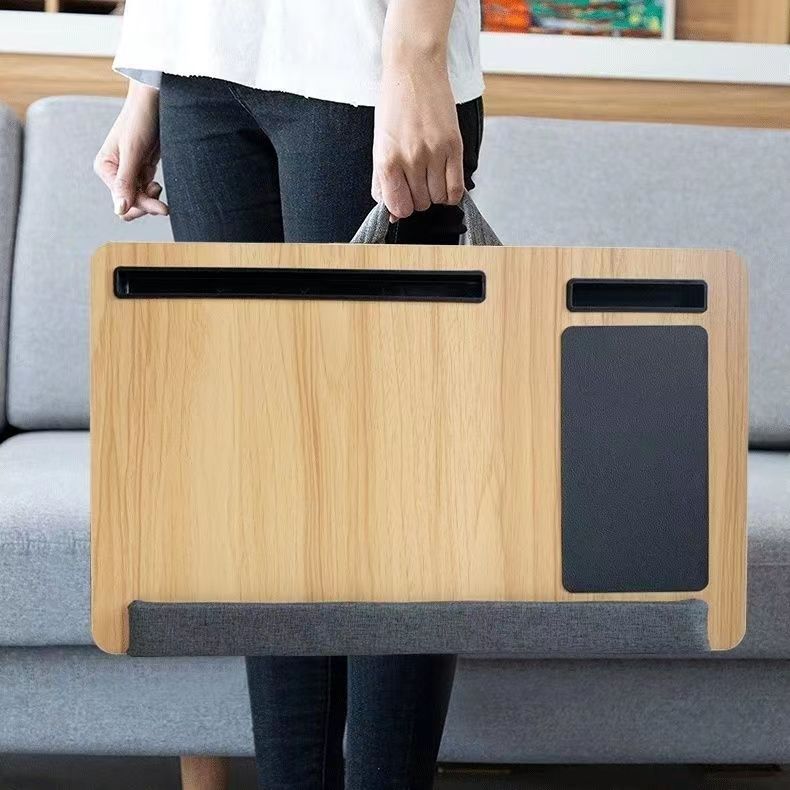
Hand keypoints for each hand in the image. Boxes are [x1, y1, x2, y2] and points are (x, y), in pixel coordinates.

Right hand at [94, 81, 168, 221]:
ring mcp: (129, 170)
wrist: (155, 101)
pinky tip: (158, 184)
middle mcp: (114, 171)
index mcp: (105, 167)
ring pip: (139, 198)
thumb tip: (119, 210)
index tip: (161, 207)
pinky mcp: (143, 168)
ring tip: (158, 186)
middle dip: (145, 205)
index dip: (140, 206)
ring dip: (151, 198)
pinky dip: (153, 191)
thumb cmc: (141, 119)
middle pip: (129, 203)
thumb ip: (125, 182)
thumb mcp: (133, 152)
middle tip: (163, 205)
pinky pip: (146, 189)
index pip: (121, 202)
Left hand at [373, 49, 463, 221]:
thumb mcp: (379, 144)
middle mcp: (411, 159)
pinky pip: (456, 188)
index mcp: (387, 160)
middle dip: (419, 197)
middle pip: (420, 203)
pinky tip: (445, 180)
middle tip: (417, 179)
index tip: (404, 196)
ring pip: (438, 198)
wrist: (414, 68)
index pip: (399, 207)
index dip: (402, 206)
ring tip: (431, 175)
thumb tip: (391, 213)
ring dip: (435, 193)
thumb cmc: (394, 105)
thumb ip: (383, 181)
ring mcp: (434, 153)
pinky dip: (452, 193)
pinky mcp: (454, 146)